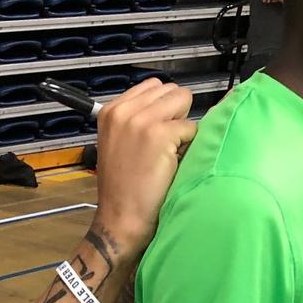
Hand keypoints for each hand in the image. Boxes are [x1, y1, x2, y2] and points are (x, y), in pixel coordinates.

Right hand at [94, 78, 195, 254]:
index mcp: (110, 111)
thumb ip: (137, 118)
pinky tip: (172, 162)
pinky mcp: (160, 135)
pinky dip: (189, 144)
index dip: (163, 107)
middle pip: (171, 90)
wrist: (121, 217)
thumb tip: (172, 103)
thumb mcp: (118, 141)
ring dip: (183, 125)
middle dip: (176, 112)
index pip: (152, 86)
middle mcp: (123, 111)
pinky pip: (191, 127)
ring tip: (169, 150)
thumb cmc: (123, 186)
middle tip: (165, 143)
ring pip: (183, 102)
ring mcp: (141, 121)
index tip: (158, 130)